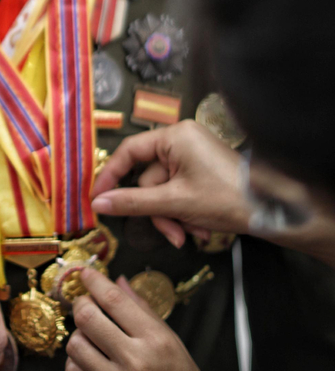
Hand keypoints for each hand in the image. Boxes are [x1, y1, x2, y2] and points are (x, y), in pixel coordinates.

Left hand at [66, 268, 230, 370]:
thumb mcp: (173, 342)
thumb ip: (143, 309)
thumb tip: (117, 281)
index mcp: (156, 340)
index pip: (113, 300)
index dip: (94, 281)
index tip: (85, 273)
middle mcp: (135, 361)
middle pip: (87, 318)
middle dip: (81, 304)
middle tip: (84, 304)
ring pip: (75, 344)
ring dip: (79, 335)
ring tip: (92, 339)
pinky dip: (77, 362)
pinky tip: (91, 362)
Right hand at [92, 120, 249, 246]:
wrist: (272, 210)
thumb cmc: (224, 197)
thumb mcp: (173, 202)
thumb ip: (132, 202)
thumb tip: (98, 204)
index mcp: (174, 136)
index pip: (129, 152)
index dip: (110, 177)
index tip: (97, 199)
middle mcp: (182, 140)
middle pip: (148, 179)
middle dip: (159, 211)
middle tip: (170, 234)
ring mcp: (193, 156)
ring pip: (163, 191)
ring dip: (173, 216)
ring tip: (190, 234)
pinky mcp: (201, 171)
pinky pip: (178, 192)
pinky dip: (184, 212)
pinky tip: (199, 228)